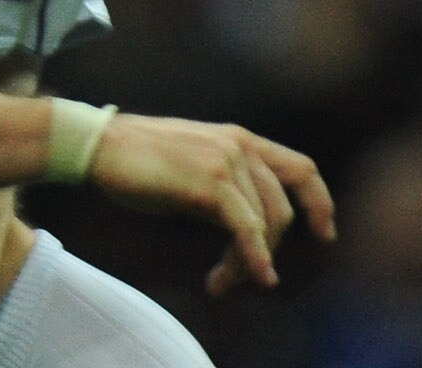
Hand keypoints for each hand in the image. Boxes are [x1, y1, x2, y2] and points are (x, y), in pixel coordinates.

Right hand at [87, 114, 334, 292]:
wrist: (98, 145)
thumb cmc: (136, 160)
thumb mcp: (193, 165)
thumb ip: (226, 185)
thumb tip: (247, 228)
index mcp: (239, 138)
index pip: (301, 168)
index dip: (319, 202)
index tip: (323, 233)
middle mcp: (240, 146)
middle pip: (283, 210)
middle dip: (271, 251)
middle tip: (245, 277)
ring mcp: (227, 162)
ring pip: (266, 225)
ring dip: (250, 262)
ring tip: (223, 282)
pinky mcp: (211, 184)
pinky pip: (248, 230)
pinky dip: (254, 257)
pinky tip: (254, 278)